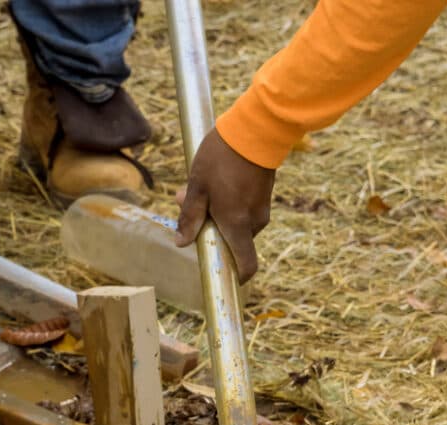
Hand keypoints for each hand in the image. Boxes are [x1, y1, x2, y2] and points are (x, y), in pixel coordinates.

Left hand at [174, 131, 276, 282]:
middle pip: (231, 240)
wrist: (257, 127)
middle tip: (185, 200)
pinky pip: (243, 208)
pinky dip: (228, 202)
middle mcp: (253, 222)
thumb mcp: (198, 187)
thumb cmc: (223, 158)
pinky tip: (214, 179)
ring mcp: (261, 208)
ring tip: (197, 185)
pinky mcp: (264, 194)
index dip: (234, 276)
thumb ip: (190, 217)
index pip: (245, 266)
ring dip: (215, 212)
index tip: (219, 274)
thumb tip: (182, 243)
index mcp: (237, 226)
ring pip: (235, 222)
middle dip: (208, 228)